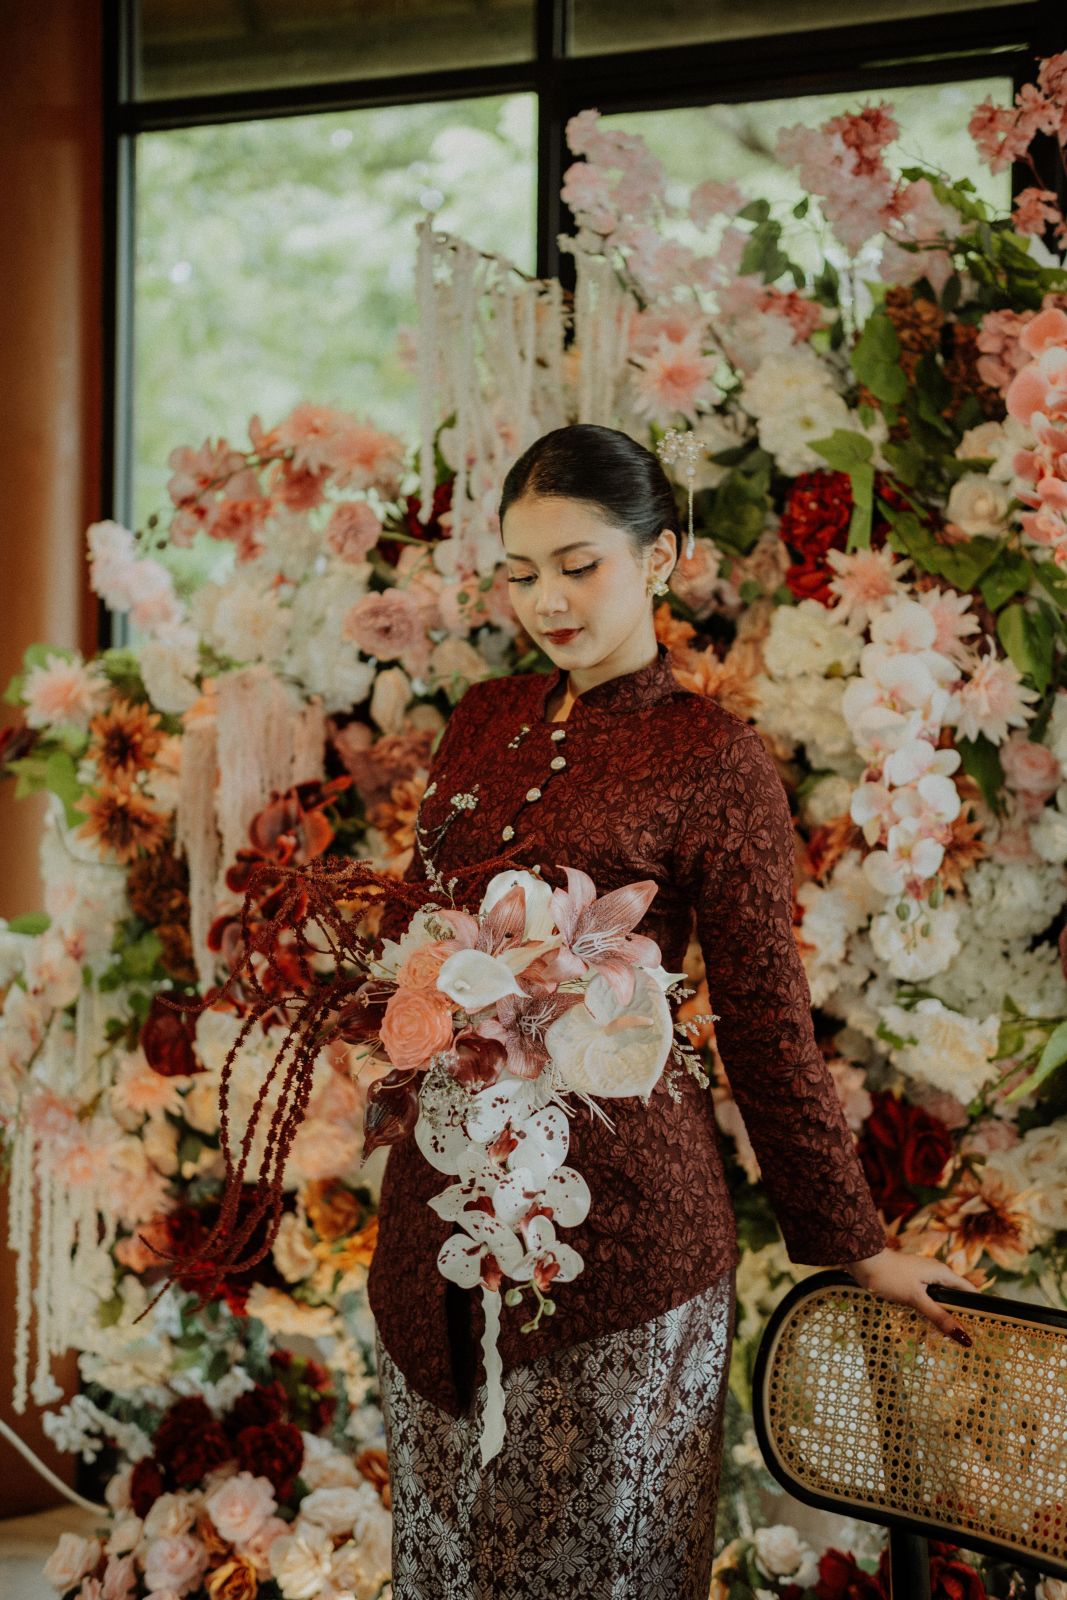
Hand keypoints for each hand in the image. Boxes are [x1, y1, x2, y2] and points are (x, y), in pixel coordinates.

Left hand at [840, 1247, 977, 1346]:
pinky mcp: (910, 1283)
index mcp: (942, 1273)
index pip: (969, 1291)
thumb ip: (938, 1316)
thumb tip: (963, 1336)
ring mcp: (922, 1278)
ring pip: (939, 1301)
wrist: (863, 1261)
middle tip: (962, 1341)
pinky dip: (928, 1313)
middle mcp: (935, 1274)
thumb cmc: (890, 1276)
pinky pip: (926, 1300)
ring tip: (943, 1340)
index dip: (978, 1309)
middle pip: (954, 1298)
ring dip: (941, 1317)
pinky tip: (924, 1328)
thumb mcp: (916, 1298)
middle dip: (958, 1318)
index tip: (985, 1328)